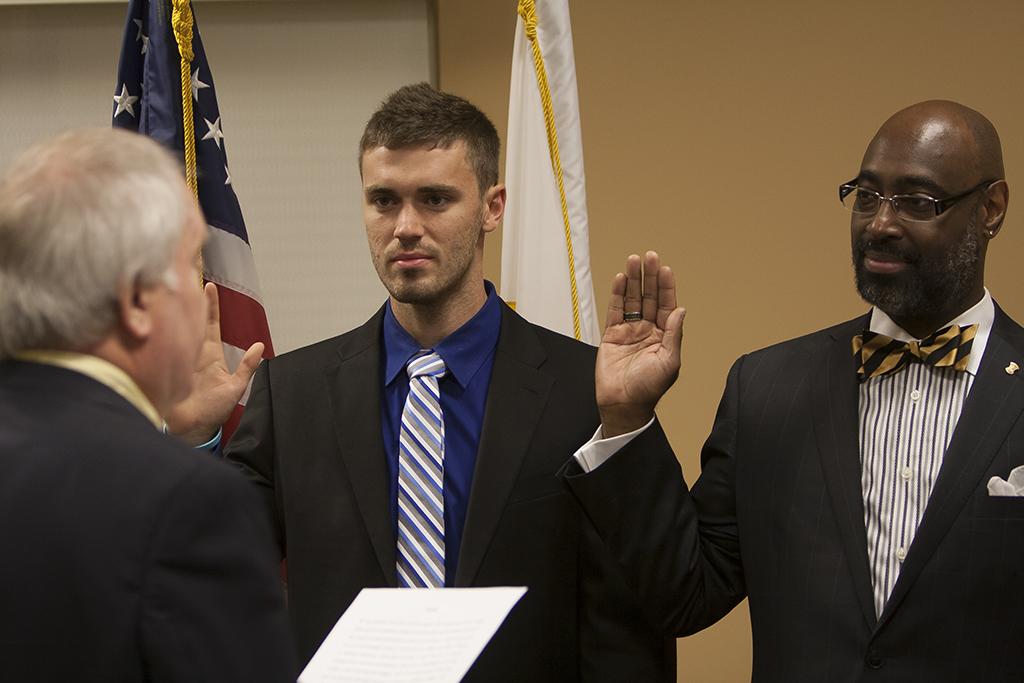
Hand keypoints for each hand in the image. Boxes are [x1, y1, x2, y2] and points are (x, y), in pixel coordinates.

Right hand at [164, 283, 264, 445]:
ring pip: (174, 327)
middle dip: (188, 297)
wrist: (191, 429)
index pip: (211, 324)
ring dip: (173, 308)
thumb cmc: (212, 411)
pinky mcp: (163, 363)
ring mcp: (176, 355)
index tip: (209, 286)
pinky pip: (161, 343)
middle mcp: (192, 351)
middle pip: (190, 319)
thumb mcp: (235, 387)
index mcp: (210, 354)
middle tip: (184, 274)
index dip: (211, 306)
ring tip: (171, 286)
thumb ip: (247, 367)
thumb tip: (261, 346)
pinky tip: (155, 313)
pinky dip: (158, 328)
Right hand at [596, 251, 684, 436]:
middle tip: (648, 257)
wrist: (623, 404)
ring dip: (632, 280)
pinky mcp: (612, 335)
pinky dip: (616, 294)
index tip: (664, 269)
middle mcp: (648, 329)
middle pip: (649, 297)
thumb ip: (673, 335)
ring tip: (632, 261)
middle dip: (649, 277)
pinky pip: (614, 310)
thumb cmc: (648, 388)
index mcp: (664, 336)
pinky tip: (619, 279)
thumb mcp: (669, 362)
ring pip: (632, 299)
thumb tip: (681, 310)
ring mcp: (629, 331)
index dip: (666, 287)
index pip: (667, 305)